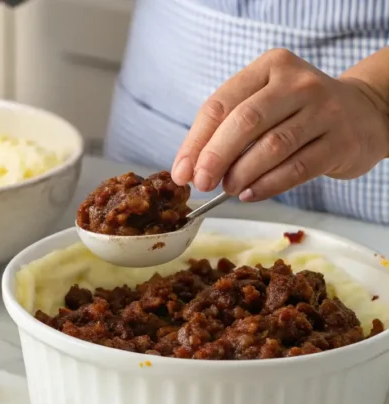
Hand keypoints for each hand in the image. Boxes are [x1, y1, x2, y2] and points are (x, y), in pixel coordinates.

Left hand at [170, 48, 388, 201]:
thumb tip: (190, 168)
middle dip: (215, 156)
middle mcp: (299, 83)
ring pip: (272, 145)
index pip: (221, 104)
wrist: (364, 112)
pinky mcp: (341, 141)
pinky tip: (250, 193)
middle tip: (201, 183)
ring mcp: (325, 110)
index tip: (181, 171)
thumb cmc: (297, 111)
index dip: (196, 141)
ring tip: (228, 189)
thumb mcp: (264, 102)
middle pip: (246, 121)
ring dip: (242, 173)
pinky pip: (298, 168)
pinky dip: (268, 185)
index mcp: (271, 67)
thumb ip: (227, 128)